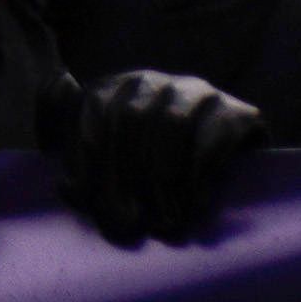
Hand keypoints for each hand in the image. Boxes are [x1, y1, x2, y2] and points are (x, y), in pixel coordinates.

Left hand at [44, 70, 262, 247]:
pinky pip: (213, 137)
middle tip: (124, 219)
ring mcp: (198, 92)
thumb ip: (66, 144)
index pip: (96, 109)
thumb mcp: (90, 156)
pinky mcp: (237, 112)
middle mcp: (155, 82)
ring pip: (172, 125)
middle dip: (124, 174)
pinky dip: (199, 175)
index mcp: (113, 88)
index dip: (87, 153)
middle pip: (133, 119)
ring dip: (161, 177)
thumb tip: (63, 152)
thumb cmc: (134, 168)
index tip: (84, 196)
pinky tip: (193, 202)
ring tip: (161, 218)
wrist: (211, 161)